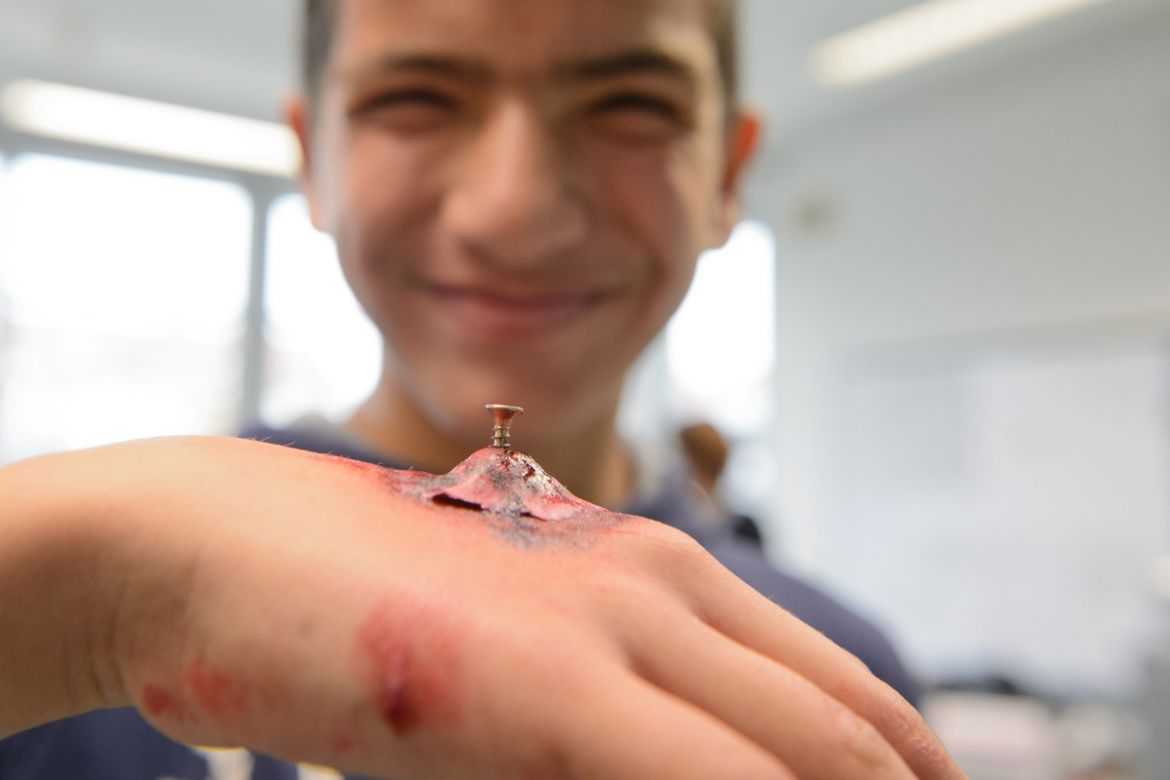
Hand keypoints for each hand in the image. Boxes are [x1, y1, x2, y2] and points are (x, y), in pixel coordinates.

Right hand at [4, 436, 965, 778]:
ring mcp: (617, 628)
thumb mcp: (516, 652)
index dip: (901, 778)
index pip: (840, 698)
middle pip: (853, 734)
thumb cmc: (361, 604)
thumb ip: (613, 710)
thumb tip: (686, 760)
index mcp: (665, 573)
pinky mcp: (554, 686)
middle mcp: (664, 586)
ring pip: (809, 755)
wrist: (220, 546)